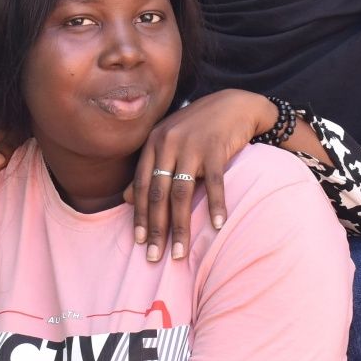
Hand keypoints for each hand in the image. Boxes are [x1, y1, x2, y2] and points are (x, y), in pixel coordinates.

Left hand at [127, 90, 273, 261]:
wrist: (234, 104)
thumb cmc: (199, 128)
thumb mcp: (170, 144)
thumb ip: (149, 169)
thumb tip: (127, 199)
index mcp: (154, 143)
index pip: (143, 186)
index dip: (140, 216)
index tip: (140, 242)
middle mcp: (168, 143)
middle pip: (159, 194)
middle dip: (156, 229)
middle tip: (155, 257)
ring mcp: (192, 145)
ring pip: (182, 194)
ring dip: (181, 227)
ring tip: (180, 252)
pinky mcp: (216, 147)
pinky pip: (214, 182)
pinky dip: (215, 205)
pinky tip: (217, 226)